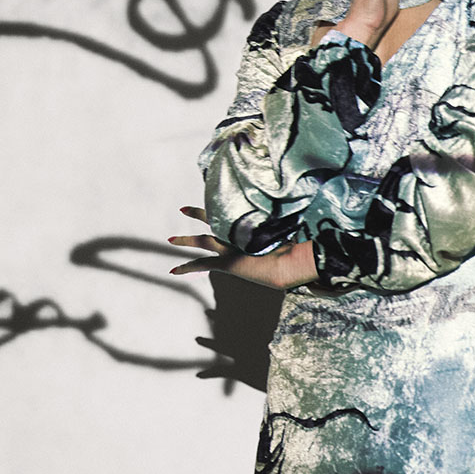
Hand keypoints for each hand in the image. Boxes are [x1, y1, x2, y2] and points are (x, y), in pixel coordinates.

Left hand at [168, 206, 318, 289]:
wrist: (286, 264)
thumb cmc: (292, 252)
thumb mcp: (289, 236)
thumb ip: (287, 228)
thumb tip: (304, 217)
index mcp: (250, 228)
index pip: (232, 213)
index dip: (224, 206)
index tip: (215, 201)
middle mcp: (238, 235)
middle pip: (212, 221)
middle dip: (197, 214)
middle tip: (183, 208)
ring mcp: (231, 248)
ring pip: (202, 241)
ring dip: (185, 240)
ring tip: (170, 240)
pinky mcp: (227, 263)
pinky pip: (202, 264)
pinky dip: (186, 267)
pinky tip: (173, 271)